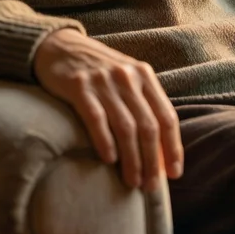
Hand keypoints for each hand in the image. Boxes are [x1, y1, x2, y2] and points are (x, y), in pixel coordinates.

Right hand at [33, 27, 183, 191]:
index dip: (173, 147)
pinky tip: (109, 160)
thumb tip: (160, 149)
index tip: (175, 173)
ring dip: (132, 159)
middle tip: (150, 186)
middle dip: (152, 161)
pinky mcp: (79, 86)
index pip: (166, 116)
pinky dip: (105, 141)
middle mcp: (127, 77)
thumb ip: (142, 104)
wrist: (60, 46)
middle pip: (148, 126)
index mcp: (144, 75)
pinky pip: (96, 118)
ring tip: (132, 181)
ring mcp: (103, 81)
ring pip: (125, 127)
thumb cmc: (97, 70)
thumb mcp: (126, 78)